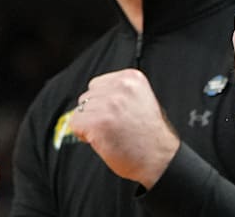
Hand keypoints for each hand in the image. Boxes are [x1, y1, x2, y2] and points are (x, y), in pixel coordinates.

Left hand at [70, 69, 179, 188]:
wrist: (159, 157)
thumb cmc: (150, 134)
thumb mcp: (142, 100)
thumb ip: (120, 93)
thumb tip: (94, 95)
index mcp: (132, 78)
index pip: (98, 84)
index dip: (103, 102)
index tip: (116, 114)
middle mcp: (120, 87)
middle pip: (87, 97)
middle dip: (95, 112)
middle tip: (114, 126)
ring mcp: (109, 104)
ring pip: (80, 111)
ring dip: (90, 124)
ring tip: (110, 133)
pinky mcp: (97, 122)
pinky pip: (75, 124)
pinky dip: (84, 135)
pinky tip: (102, 139)